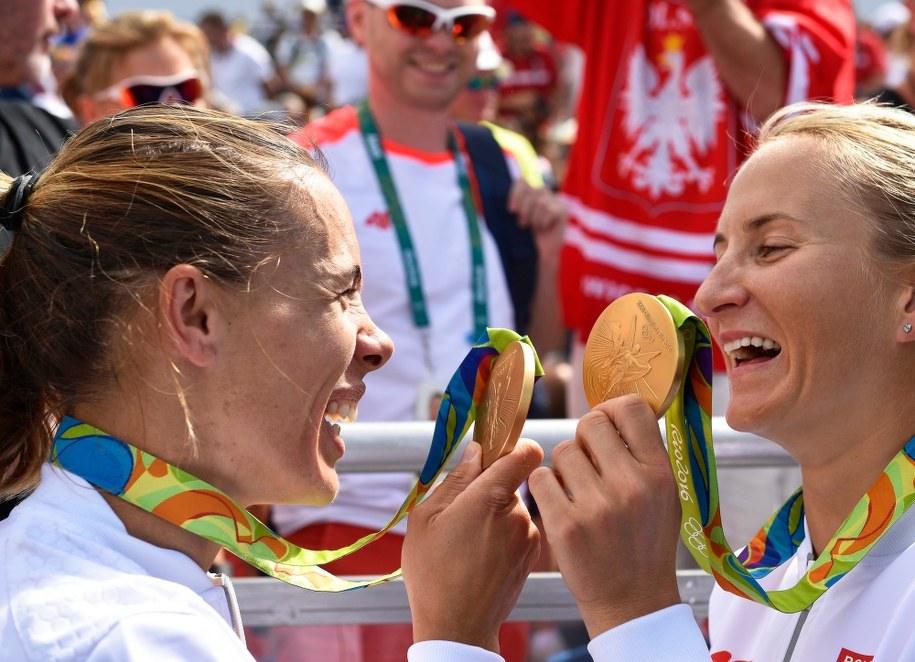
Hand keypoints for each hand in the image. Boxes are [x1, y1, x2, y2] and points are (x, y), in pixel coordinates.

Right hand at [403, 438, 543, 651]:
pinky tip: (481, 556)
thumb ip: (455, 479)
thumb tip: (477, 452)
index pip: (526, 451)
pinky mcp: (533, 555)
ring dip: (495, 514)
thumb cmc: (432, 572)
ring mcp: (529, 536)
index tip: (496, 452)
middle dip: (489, 488)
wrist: (457, 627)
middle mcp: (518, 514)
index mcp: (490, 498)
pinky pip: (519, 529)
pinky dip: (503, 534)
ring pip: (513, 506)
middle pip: (511, 481)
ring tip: (468, 541)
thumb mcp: (426, 518)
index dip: (514, 445)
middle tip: (462, 512)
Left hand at [508, 179, 566, 235]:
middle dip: (524, 209)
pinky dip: (543, 221)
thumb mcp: (515, 218)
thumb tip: (503, 199)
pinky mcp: (562, 210)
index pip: (522, 182)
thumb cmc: (525, 236)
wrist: (539, 253)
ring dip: (534, 217)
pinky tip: (544, 227)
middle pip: (532, 190)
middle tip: (522, 224)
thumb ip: (512, 206)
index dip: (516, 193)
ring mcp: (555, 200)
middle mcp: (543, 193)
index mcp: (529, 192)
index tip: (511, 210)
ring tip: (533, 227)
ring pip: (541, 201)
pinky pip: (550, 210)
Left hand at [528, 395, 681, 638]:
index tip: (607, 426)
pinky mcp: (565, 525)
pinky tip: (562, 507)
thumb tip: (614, 409)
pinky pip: (541, 478)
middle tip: (590, 464)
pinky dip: (546, 489)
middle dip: (585, 438)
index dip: (612, 410)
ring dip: (564, 468)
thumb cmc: (645, 542)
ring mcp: (597, 505)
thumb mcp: (665, 495)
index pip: (631, 408)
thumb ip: (644, 453)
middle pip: (590, 422)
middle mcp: (631, 484)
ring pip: (562, 451)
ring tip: (579, 493)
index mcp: (660, 473)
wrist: (632, 601)